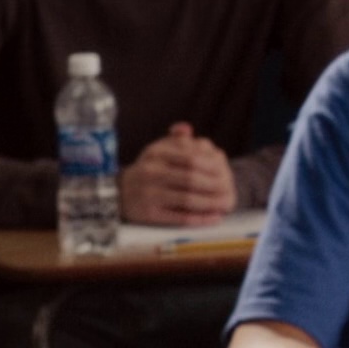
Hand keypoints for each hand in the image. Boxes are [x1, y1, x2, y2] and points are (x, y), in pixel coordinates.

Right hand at [118, 123, 236, 226]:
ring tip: (226, 204)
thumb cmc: (147, 170)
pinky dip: (200, 218)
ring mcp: (149, 195)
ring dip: (210, 203)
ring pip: (188, 199)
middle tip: (229, 188)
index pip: (190, 157)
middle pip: (191, 178)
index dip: (211, 164)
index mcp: (155, 153)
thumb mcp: (157, 150)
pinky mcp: (150, 214)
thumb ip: (175, 140)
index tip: (224, 169)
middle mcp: (151, 173)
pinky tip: (214, 217)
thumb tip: (187, 129)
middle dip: (214, 185)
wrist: (118, 193)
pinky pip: (180, 217)